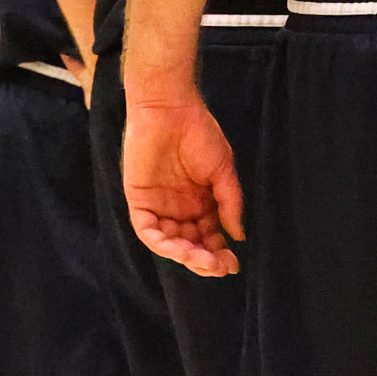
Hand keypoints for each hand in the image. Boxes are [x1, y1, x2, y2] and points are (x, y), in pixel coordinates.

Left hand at [122, 93, 243, 278]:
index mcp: (200, 202)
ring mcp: (158, 206)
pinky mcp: (139, 200)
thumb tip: (238, 235)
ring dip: (185, 255)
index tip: (233, 264)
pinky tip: (178, 248)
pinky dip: (161, 242)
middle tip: (219, 266)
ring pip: (169, 242)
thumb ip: (229, 203)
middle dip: (204, 259)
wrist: (170, 109)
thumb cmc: (199, 133)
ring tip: (202, 260)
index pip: (208, 237)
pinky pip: (147, 230)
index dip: (219, 253)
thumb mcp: (223, 170)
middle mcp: (179, 208)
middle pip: (189, 244)